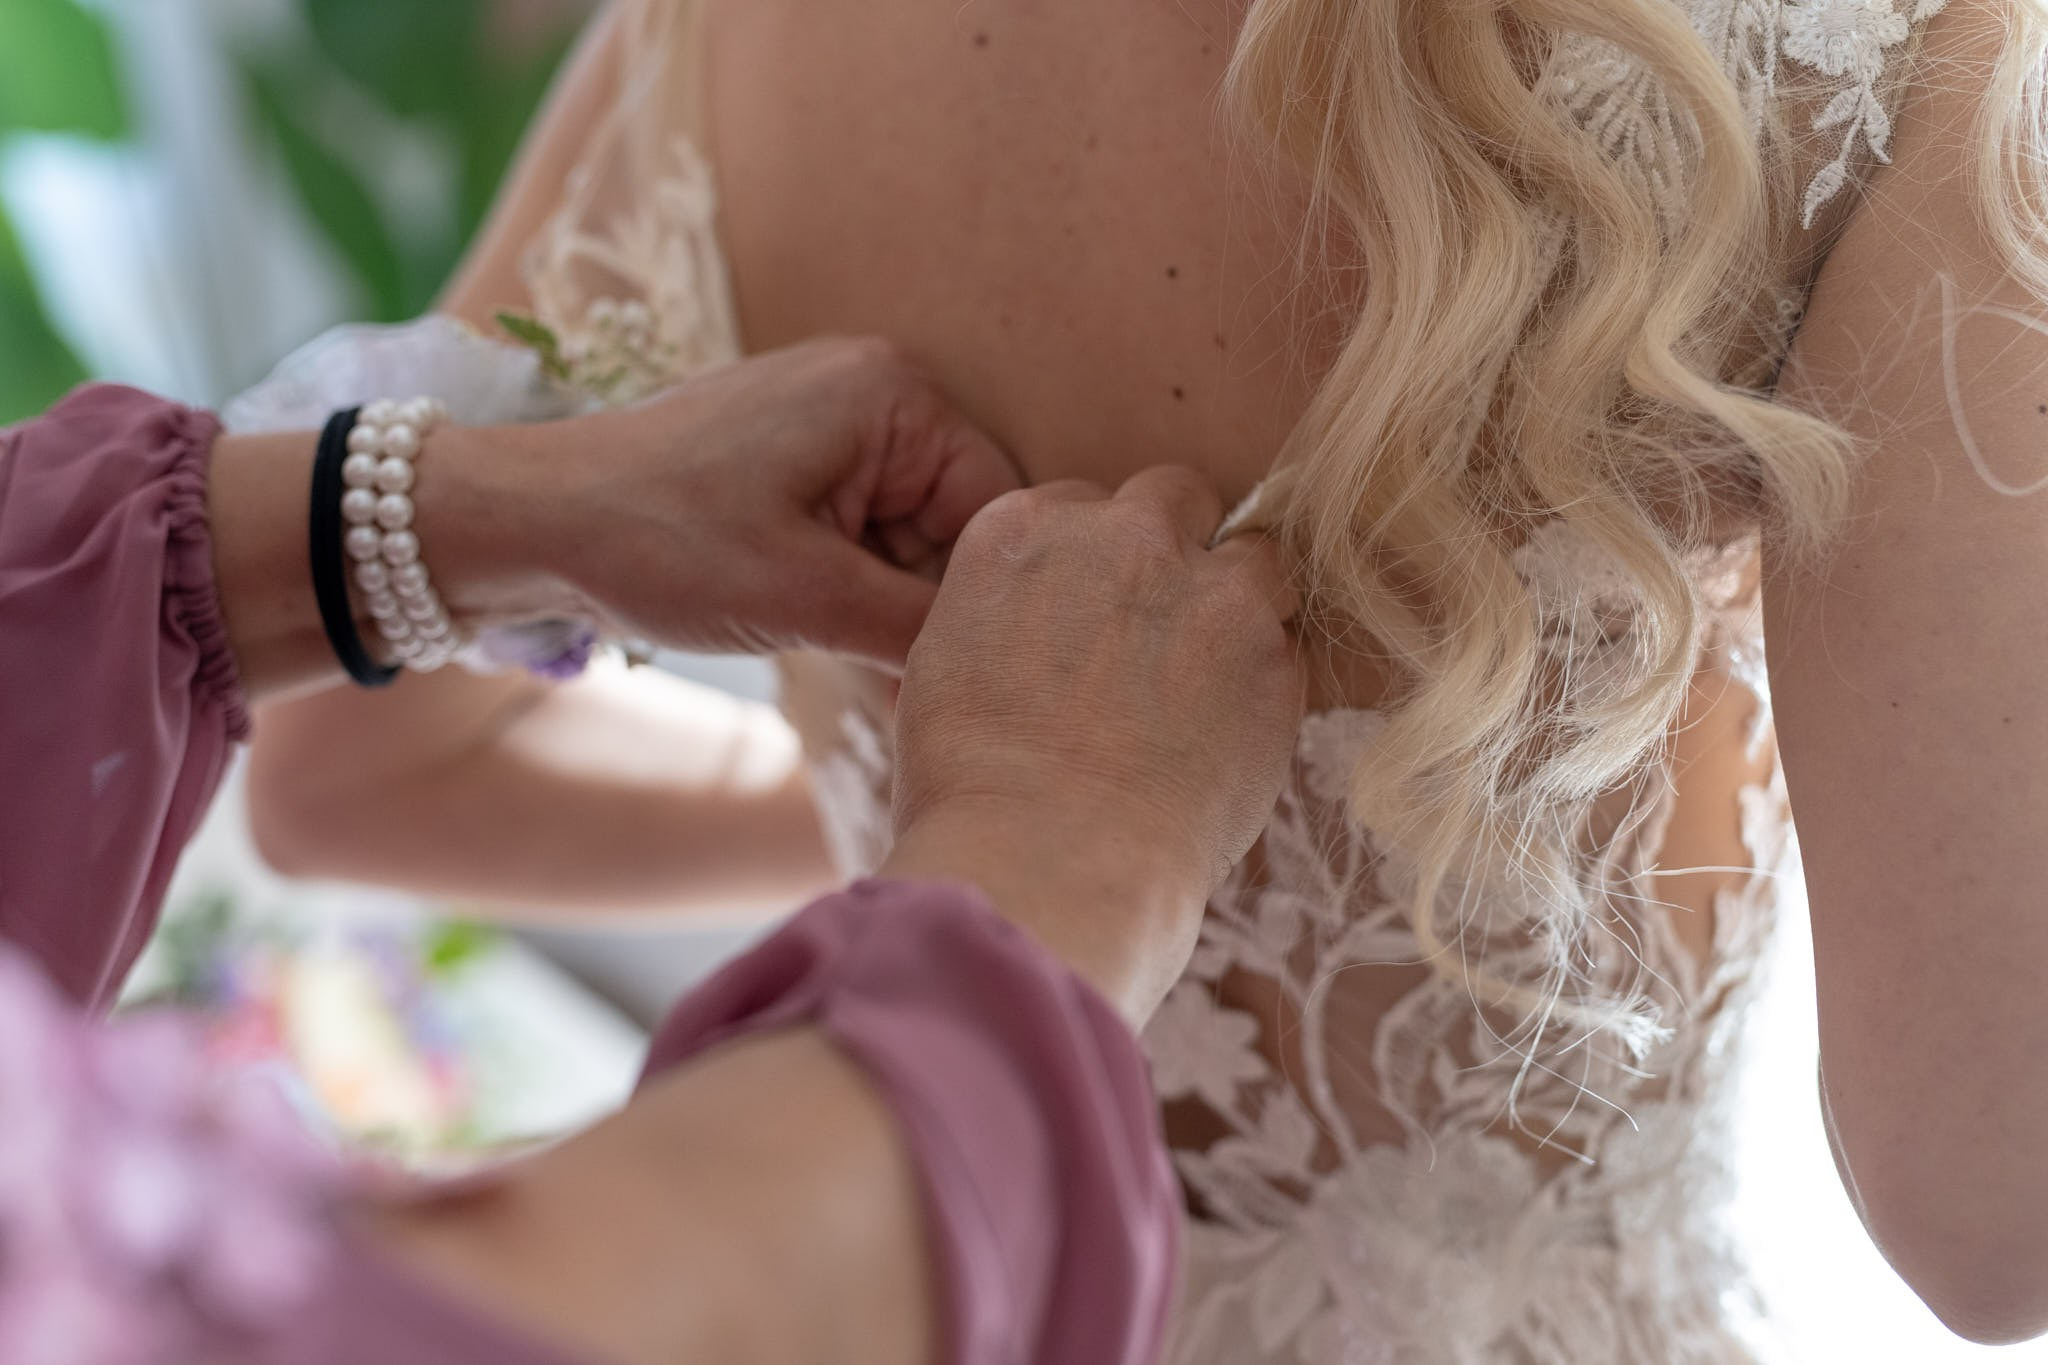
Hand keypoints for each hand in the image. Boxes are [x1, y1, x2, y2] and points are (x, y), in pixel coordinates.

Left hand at [439, 338, 1020, 667]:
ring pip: (907, 538)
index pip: (998, 508)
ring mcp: (828, 423)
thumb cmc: (656, 541)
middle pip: (956, 523)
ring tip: (848, 659)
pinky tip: (825, 638)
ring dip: (885, 605)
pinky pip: (859, 532)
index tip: (964, 672)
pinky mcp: (790, 460)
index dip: (983, 599)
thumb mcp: (807, 598)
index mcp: (894, 394)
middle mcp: (872, 390)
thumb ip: (920, 631)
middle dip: (929, 605)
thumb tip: (1000, 666)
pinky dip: (850, 589)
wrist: (524, 524)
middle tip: (902, 683)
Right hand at [882, 468, 1302, 1020]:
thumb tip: (1022, 632)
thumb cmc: (973, 788)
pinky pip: (1286, 645)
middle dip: (1174, 550)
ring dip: (1241, 602)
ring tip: (1215, 680)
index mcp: (1022, 531)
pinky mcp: (1271, 650)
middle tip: (1164, 630)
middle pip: (1171, 500)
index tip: (1095, 612)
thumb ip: (996, 615)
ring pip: (1253, 556)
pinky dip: (1267, 681)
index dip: (1094, 561)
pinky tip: (1230, 738)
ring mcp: (1205, 585)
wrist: (1049, 858)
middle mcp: (1117, 534)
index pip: (1080, 503)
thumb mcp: (941, 670)